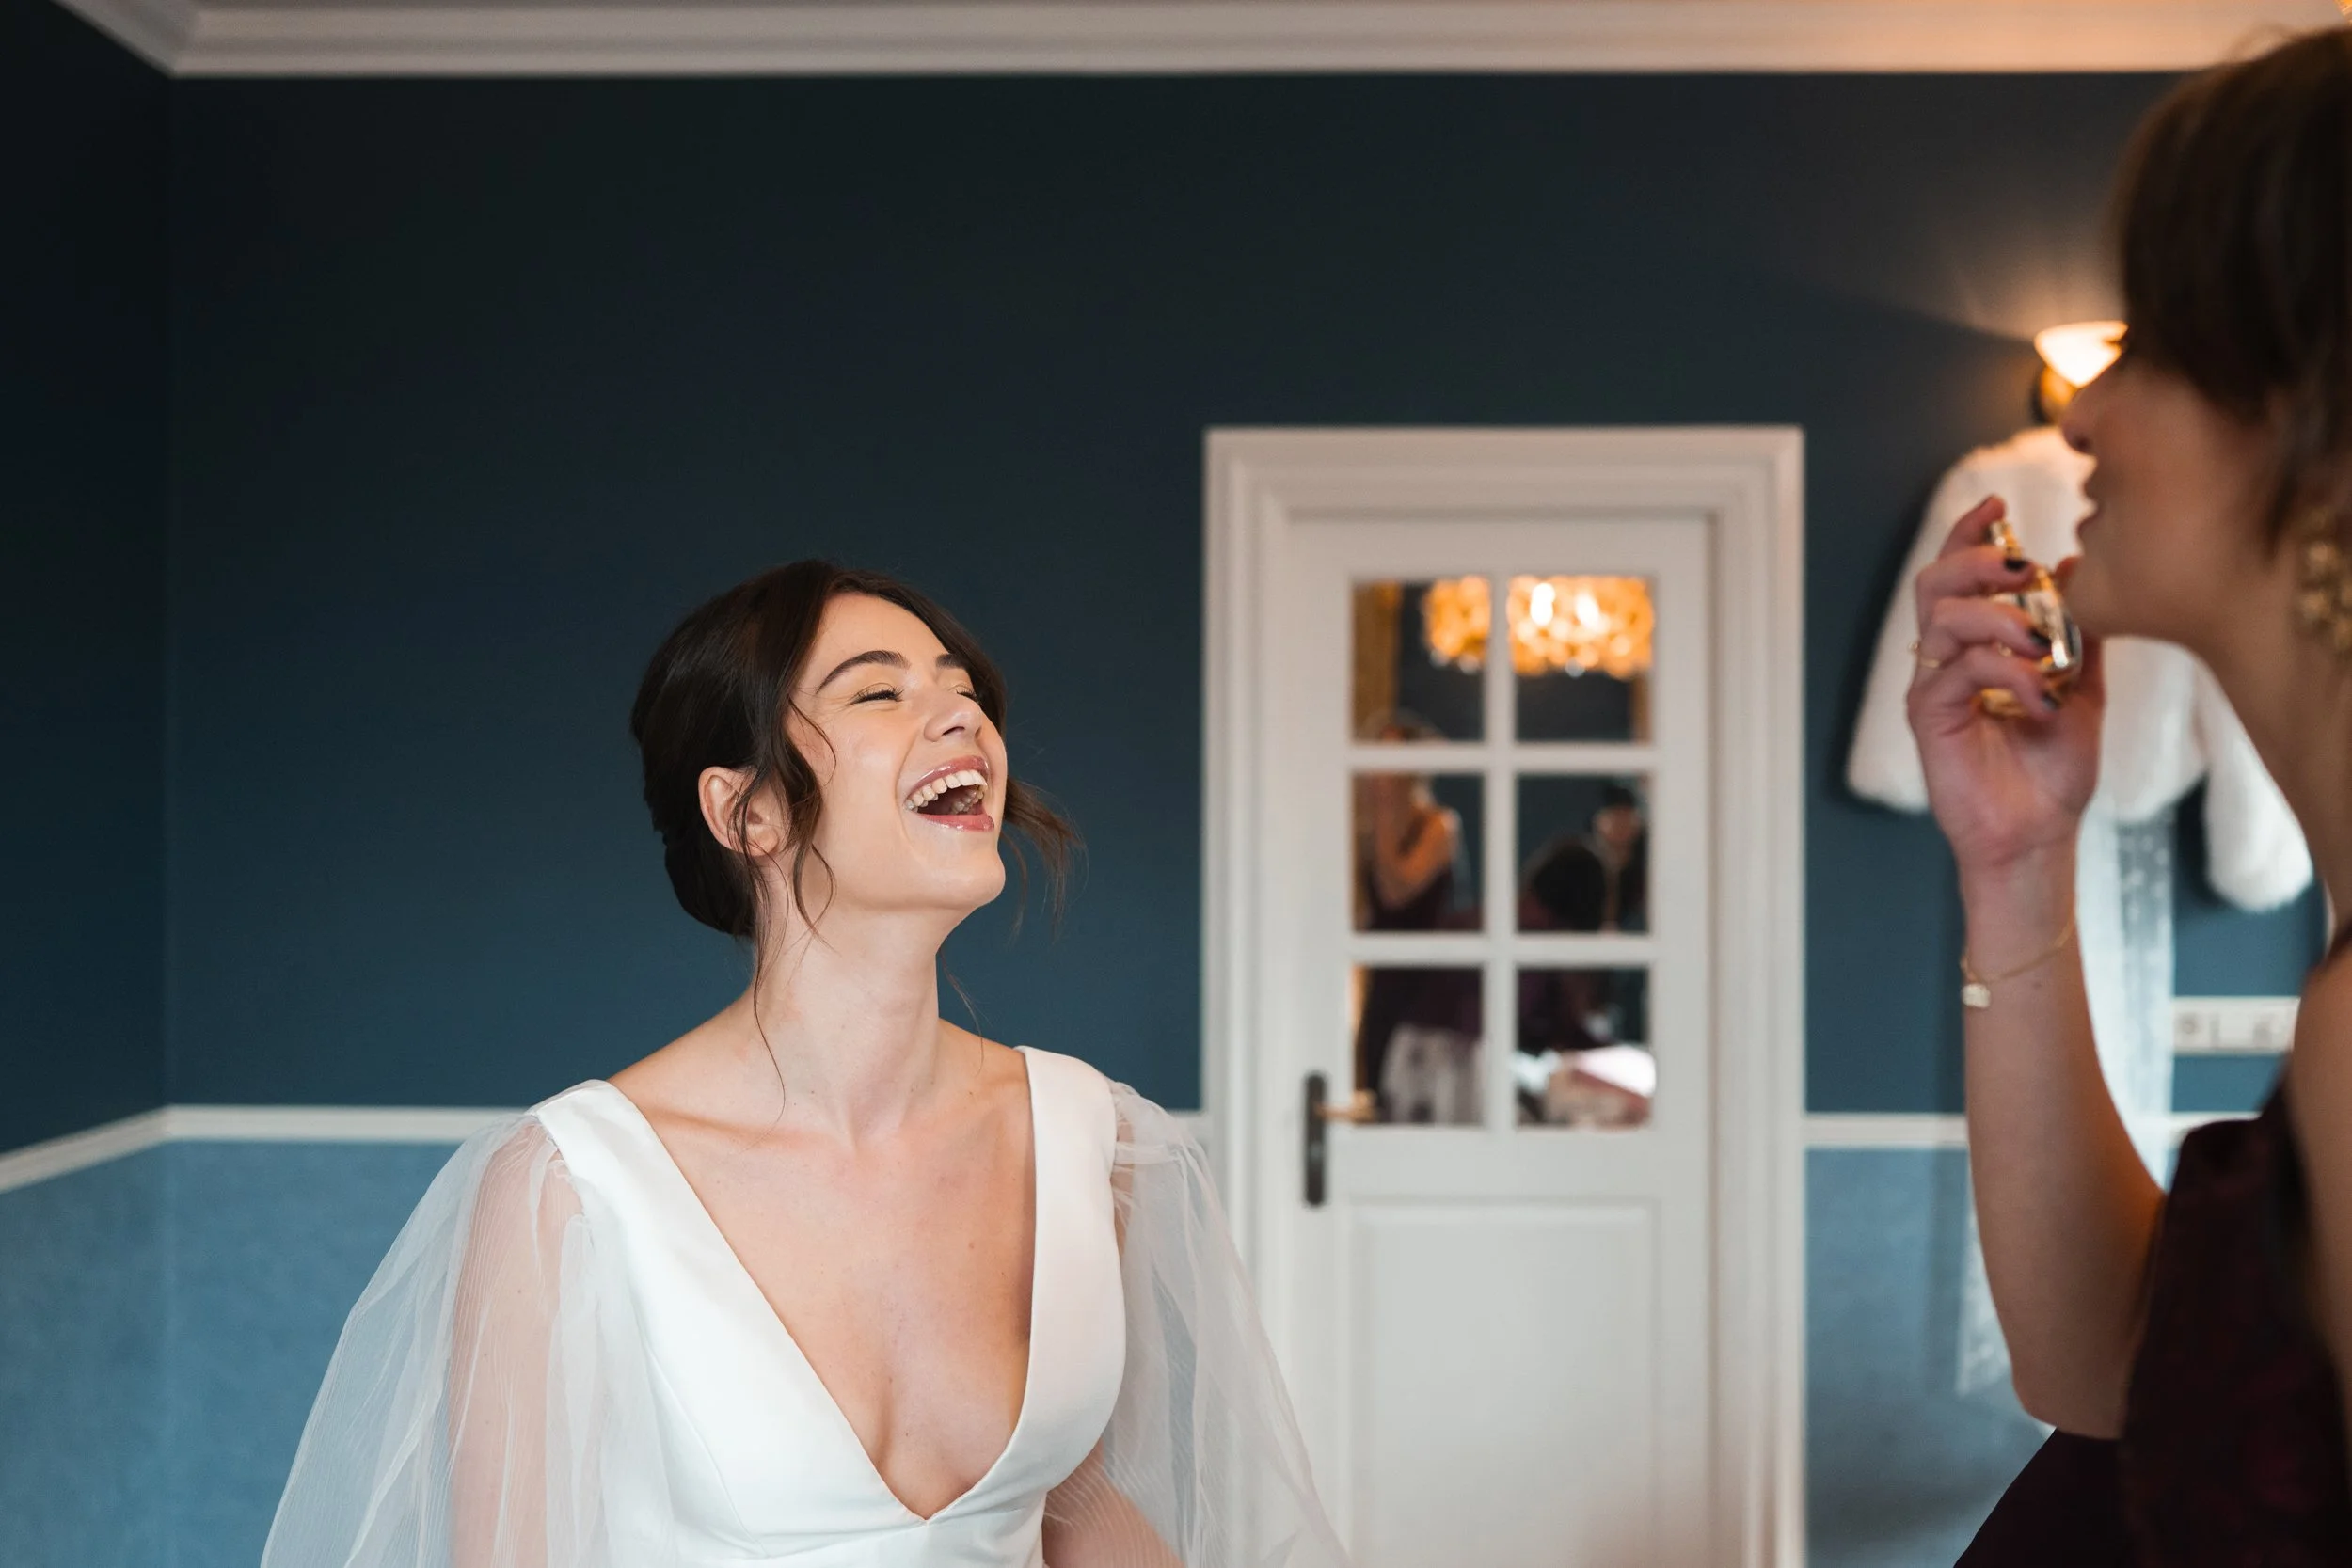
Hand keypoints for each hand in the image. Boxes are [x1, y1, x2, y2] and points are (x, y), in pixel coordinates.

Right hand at [1904, 497, 2103, 875]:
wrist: (2038, 837)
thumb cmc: (2053, 773)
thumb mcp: (2081, 689)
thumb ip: (2076, 634)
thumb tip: (2076, 566)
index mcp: (1976, 647)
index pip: (1960, 575)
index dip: (1971, 533)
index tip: (2000, 504)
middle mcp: (1946, 661)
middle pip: (1935, 582)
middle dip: (1977, 559)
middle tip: (2023, 567)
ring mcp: (1934, 688)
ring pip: (1942, 617)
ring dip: (1997, 616)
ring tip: (2041, 642)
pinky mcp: (1930, 719)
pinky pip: (1957, 671)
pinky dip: (2004, 672)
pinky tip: (2040, 697)